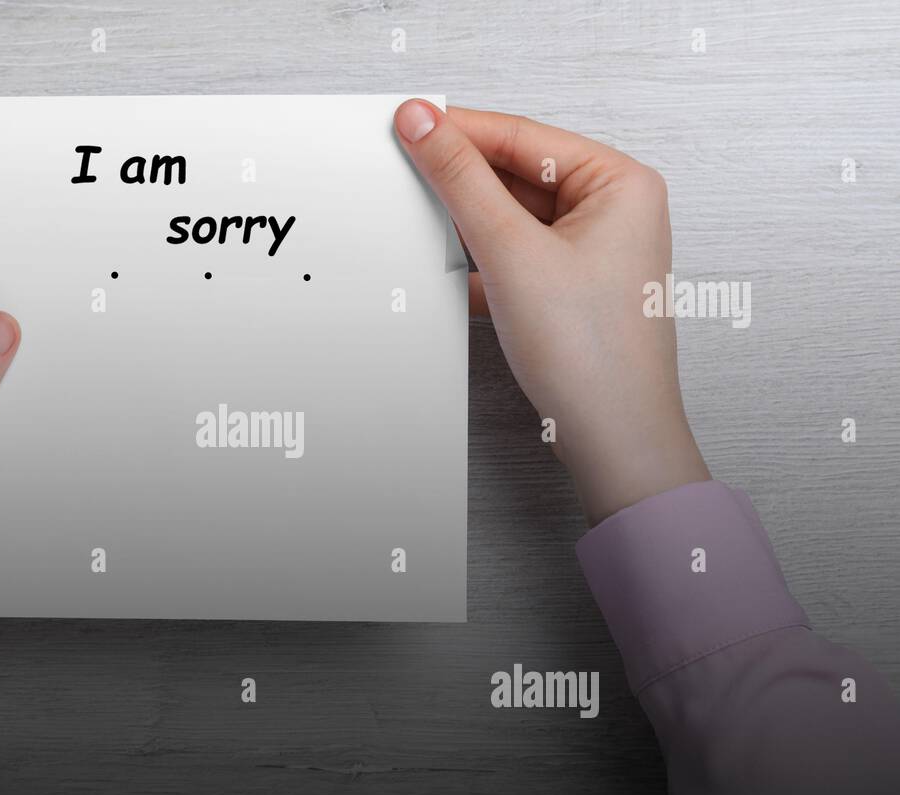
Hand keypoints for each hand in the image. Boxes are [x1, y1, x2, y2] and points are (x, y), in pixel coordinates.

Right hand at [394, 100, 709, 524]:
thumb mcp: (512, 253)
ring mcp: (593, 253)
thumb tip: (427, 124)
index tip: (408, 122)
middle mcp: (614, 211)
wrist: (613, 438)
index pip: (523, 136)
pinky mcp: (570, 289)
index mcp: (621, 183)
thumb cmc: (594, 356)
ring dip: (468, 226)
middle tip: (406, 173)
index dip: (460, 130)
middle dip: (461, 183)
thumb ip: (461, 181)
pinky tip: (454, 271)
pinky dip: (480, 261)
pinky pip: (514, 255)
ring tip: (431, 231)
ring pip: (511, 218)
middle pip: (516, 175)